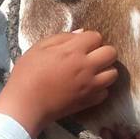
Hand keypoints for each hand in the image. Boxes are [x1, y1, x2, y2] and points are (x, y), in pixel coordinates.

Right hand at [0, 30, 116, 138]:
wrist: (25, 105)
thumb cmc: (27, 74)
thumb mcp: (38, 48)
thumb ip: (60, 38)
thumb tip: (80, 33)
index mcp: (73, 50)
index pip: (96, 36)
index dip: (88, 39)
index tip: (80, 45)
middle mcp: (86, 66)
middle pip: (111, 53)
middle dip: (102, 51)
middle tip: (89, 57)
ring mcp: (90, 85)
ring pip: (113, 73)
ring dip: (105, 70)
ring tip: (92, 72)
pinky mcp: (89, 101)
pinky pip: (105, 92)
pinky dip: (99, 89)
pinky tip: (87, 87)